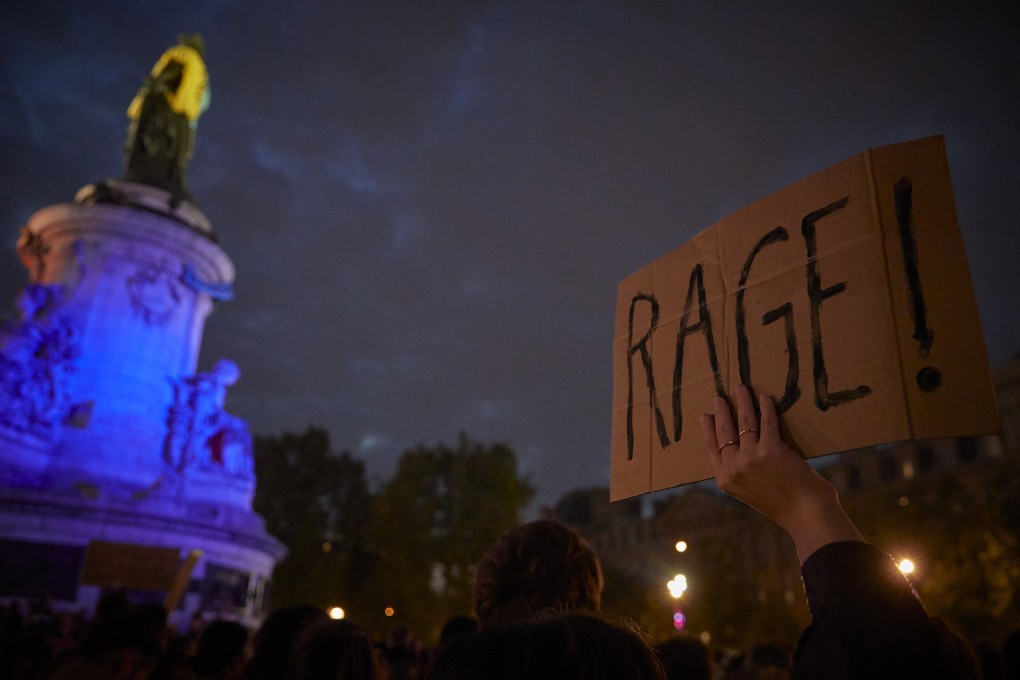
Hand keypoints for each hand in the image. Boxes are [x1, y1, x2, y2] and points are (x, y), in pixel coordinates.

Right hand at [699, 385, 862, 562]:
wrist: (806, 515)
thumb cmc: (784, 506)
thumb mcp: (750, 494)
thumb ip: (742, 474)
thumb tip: (742, 450)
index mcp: (726, 480)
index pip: (711, 448)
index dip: (707, 429)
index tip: (705, 416)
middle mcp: (734, 467)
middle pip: (724, 431)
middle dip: (721, 410)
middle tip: (719, 397)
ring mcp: (751, 457)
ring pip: (744, 422)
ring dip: (743, 401)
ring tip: (741, 388)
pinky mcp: (771, 450)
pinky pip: (766, 421)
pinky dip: (765, 407)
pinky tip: (764, 397)